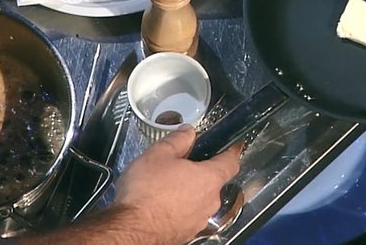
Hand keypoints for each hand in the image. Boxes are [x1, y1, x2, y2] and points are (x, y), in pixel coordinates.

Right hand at [113, 126, 242, 244]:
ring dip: (188, 192)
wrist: (132, 230)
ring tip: (164, 186)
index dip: (232, 152)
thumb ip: (178, 140)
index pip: (231, 162)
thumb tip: (188, 132)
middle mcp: (210, 202)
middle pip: (213, 182)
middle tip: (180, 164)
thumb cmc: (146, 192)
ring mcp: (198, 221)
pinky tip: (160, 204)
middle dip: (200, 172)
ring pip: (199, 200)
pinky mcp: (186, 234)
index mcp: (209, 179)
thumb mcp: (159, 154)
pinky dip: (179, 208)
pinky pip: (187, 215)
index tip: (233, 146)